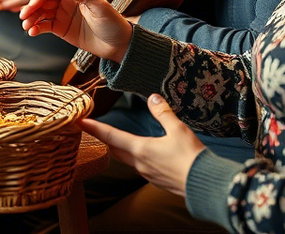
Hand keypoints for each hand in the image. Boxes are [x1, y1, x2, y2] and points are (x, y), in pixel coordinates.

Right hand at [20, 0, 131, 60]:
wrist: (118, 44)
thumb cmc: (112, 22)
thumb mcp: (100, 7)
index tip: (32, 6)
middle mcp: (66, 3)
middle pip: (43, 2)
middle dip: (31, 8)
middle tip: (23, 17)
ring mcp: (62, 16)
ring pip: (41, 14)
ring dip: (31, 19)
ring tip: (26, 27)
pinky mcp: (61, 29)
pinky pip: (45, 27)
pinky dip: (36, 29)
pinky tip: (32, 32)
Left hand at [82, 94, 204, 197]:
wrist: (205, 186)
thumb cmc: (192, 158)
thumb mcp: (178, 130)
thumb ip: (163, 113)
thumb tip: (153, 97)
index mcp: (140, 150)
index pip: (110, 136)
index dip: (94, 128)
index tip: (80, 122)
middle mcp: (139, 164)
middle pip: (115, 149)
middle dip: (104, 138)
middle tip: (95, 128)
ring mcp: (148, 174)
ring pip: (127, 159)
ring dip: (120, 148)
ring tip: (117, 138)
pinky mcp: (157, 180)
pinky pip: (141, 167)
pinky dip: (136, 157)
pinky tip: (144, 153)